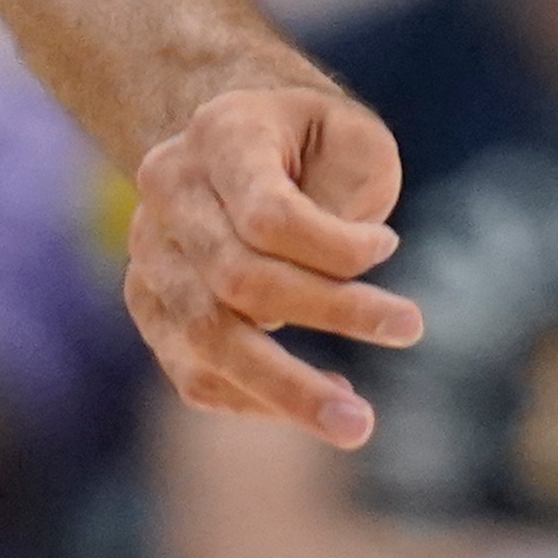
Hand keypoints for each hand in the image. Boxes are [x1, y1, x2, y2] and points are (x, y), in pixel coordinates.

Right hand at [127, 82, 418, 449]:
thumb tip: (342, 282)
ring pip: (208, 339)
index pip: (266, 215)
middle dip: (330, 313)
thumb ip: (348, 196)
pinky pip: (196, 374)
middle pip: (238, 280)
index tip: (390, 246)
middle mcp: (169, 193)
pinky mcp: (149, 308)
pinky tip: (322, 400)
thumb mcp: (350, 134)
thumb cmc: (313, 139)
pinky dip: (259, 400)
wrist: (237, 134)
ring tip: (358, 423)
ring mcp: (148, 255)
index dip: (335, 245)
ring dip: (288, 389)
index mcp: (219, 135)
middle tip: (409, 329)